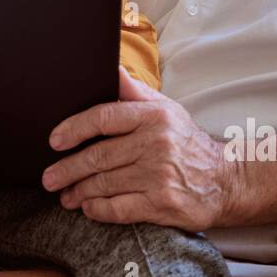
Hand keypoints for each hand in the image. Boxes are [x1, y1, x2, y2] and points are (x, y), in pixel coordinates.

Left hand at [40, 66, 240, 231]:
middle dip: (68, 169)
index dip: (74, 128)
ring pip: (105, 184)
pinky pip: (119, 209)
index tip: (54, 140)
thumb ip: (134, 91)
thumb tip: (110, 66)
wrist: (227, 179)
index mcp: (154, 116)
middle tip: (49, 177)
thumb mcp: (166, 109)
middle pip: (99, 156)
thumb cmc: (186, 142)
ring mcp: (159, 176)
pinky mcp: (162, 205)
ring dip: (79, 192)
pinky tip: (88, 208)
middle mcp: (156, 144)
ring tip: (66, 195)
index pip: (104, 117)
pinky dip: (98, 210)